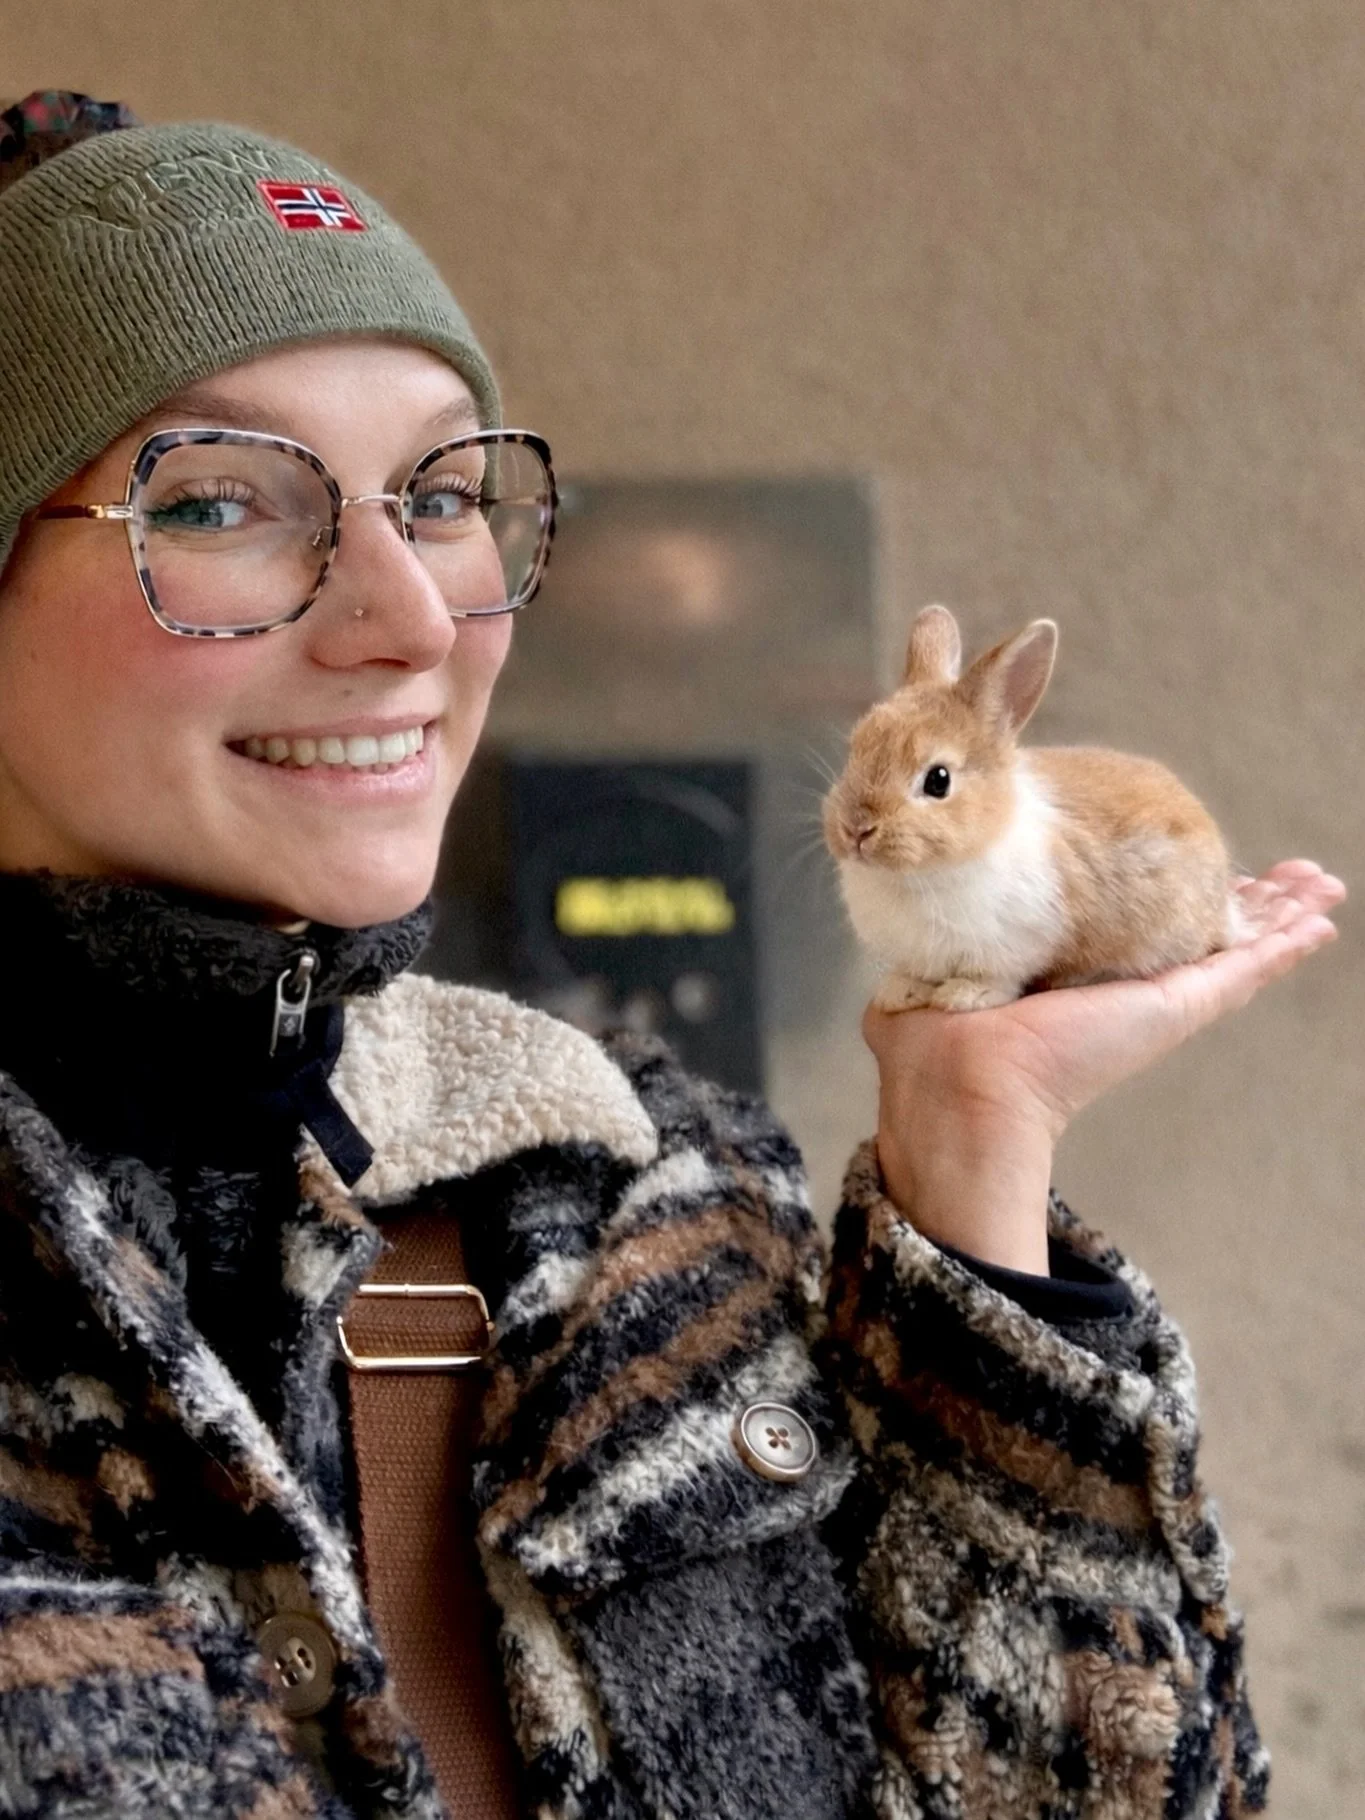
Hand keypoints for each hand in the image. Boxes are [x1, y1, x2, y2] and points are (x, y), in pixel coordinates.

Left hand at [864, 860, 1345, 1270]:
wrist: (964, 1078)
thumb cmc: (937, 1035)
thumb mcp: (941, 976)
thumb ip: (937, 972)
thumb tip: (905, 981)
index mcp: (1069, 972)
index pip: (1128, 925)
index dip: (1163, 893)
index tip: (1190, 862)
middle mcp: (1120, 985)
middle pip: (1198, 932)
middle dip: (1244, 900)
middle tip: (1288, 875)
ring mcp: (1156, 998)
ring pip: (1235, 948)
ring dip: (1280, 916)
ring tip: (1321, 889)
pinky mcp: (1175, 1005)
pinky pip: (1242, 970)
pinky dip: (1283, 945)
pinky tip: (1319, 921)